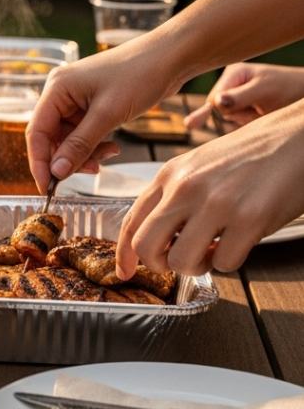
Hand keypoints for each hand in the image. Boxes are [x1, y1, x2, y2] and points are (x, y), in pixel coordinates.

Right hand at [26, 36, 179, 191]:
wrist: (171, 56)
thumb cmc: (140, 75)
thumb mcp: (108, 114)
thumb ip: (79, 145)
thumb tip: (56, 173)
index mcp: (57, 89)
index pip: (36, 132)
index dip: (40, 162)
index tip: (48, 188)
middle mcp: (61, 94)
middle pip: (51, 138)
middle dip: (67, 159)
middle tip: (91, 172)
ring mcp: (76, 100)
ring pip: (68, 139)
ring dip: (85, 154)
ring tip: (108, 156)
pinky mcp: (92, 106)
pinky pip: (83, 134)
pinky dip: (95, 145)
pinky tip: (112, 148)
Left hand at [116, 100, 303, 276]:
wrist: (298, 137)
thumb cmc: (250, 154)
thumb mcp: (198, 165)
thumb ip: (174, 196)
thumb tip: (157, 237)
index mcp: (169, 174)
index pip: (131, 222)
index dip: (123, 254)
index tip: (123, 271)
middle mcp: (186, 188)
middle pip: (146, 246)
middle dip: (158, 264)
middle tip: (178, 261)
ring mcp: (217, 203)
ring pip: (180, 261)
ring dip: (196, 266)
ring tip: (213, 250)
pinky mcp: (249, 219)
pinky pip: (224, 264)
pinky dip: (229, 261)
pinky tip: (238, 242)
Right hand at [185, 63, 303, 129]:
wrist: (302, 93)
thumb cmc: (287, 88)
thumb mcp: (264, 91)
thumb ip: (239, 97)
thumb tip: (215, 102)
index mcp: (233, 73)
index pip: (213, 99)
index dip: (228, 108)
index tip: (249, 106)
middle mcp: (230, 82)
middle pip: (217, 108)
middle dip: (237, 113)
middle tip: (258, 108)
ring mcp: (234, 93)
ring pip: (226, 115)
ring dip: (244, 118)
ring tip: (261, 109)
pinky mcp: (240, 103)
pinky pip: (234, 118)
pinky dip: (247, 119)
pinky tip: (259, 112)